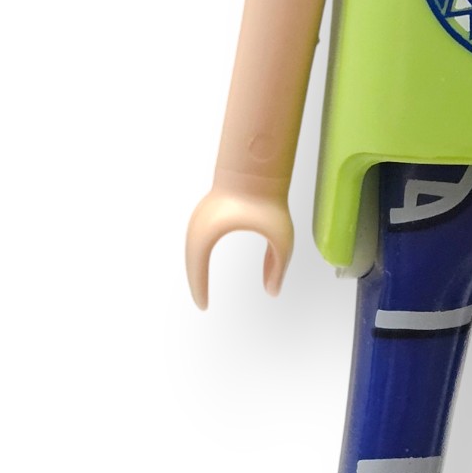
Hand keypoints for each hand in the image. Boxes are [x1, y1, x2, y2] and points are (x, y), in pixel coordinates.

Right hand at [185, 180, 293, 307]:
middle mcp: (197, 224)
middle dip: (194, 281)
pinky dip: (198, 252)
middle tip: (201, 300)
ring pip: (191, 248)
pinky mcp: (205, 209)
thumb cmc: (268, 199)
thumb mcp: (281, 239)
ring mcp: (199, 215)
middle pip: (190, 259)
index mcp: (208, 233)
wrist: (258, 166)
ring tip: (201, 284)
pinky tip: (204, 260)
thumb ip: (278, 266)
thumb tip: (272, 291)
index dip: (199, 290)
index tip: (203, 306)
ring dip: (195, 266)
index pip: (197, 269)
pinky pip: (197, 237)